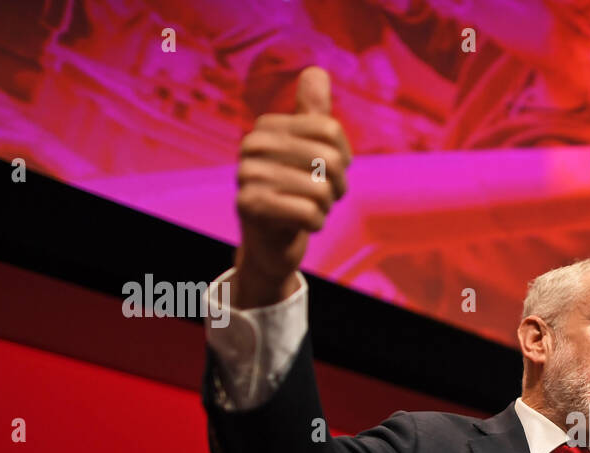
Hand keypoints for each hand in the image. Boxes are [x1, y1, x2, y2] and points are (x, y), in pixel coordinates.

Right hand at [234, 66, 351, 306]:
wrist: (272, 244)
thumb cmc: (296, 193)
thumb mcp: (310, 151)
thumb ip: (314, 114)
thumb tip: (316, 71)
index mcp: (268, 126)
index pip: (329, 129)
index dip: (342, 156)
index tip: (329, 172)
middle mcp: (252, 145)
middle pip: (329, 158)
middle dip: (337, 185)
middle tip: (322, 197)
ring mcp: (247, 175)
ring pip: (321, 189)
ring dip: (325, 207)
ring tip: (309, 210)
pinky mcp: (249, 206)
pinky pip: (309, 212)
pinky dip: (316, 224)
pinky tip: (300, 226)